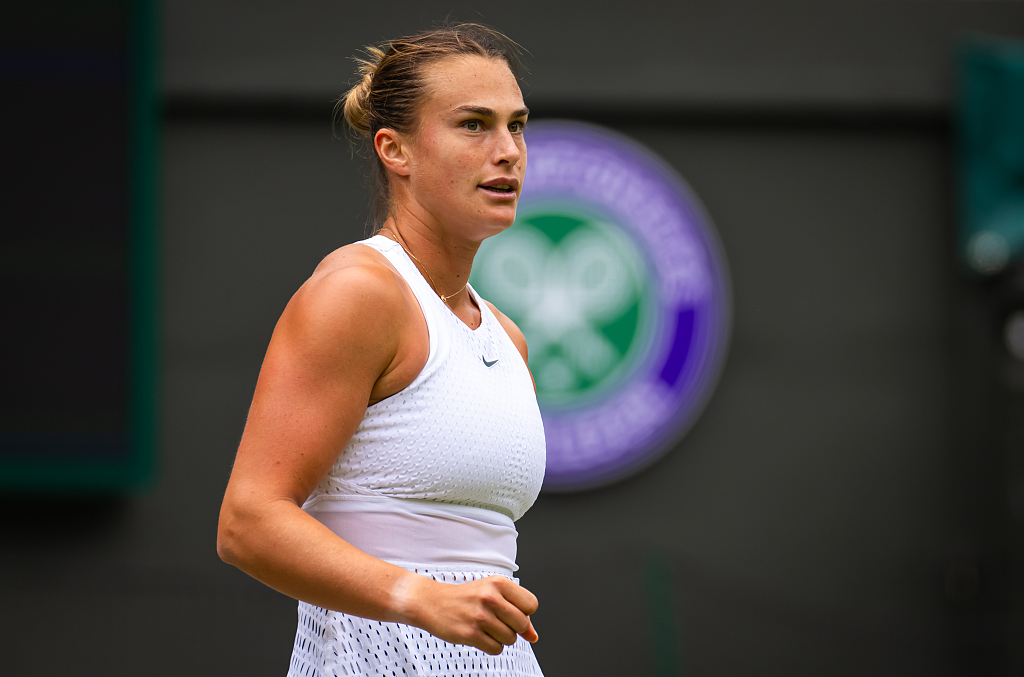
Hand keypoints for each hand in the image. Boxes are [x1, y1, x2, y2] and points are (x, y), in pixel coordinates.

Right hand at [400, 574, 538, 654]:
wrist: (432, 602)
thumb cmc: (466, 598)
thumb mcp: (493, 594)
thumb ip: (517, 612)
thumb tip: (534, 636)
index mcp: (498, 582)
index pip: (531, 604)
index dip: (525, 612)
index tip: (511, 611)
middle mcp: (490, 597)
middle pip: (522, 624)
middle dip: (514, 627)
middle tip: (498, 621)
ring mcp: (480, 616)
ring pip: (511, 639)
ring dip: (501, 637)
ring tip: (486, 627)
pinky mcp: (470, 633)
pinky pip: (497, 649)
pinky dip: (491, 646)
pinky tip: (480, 635)